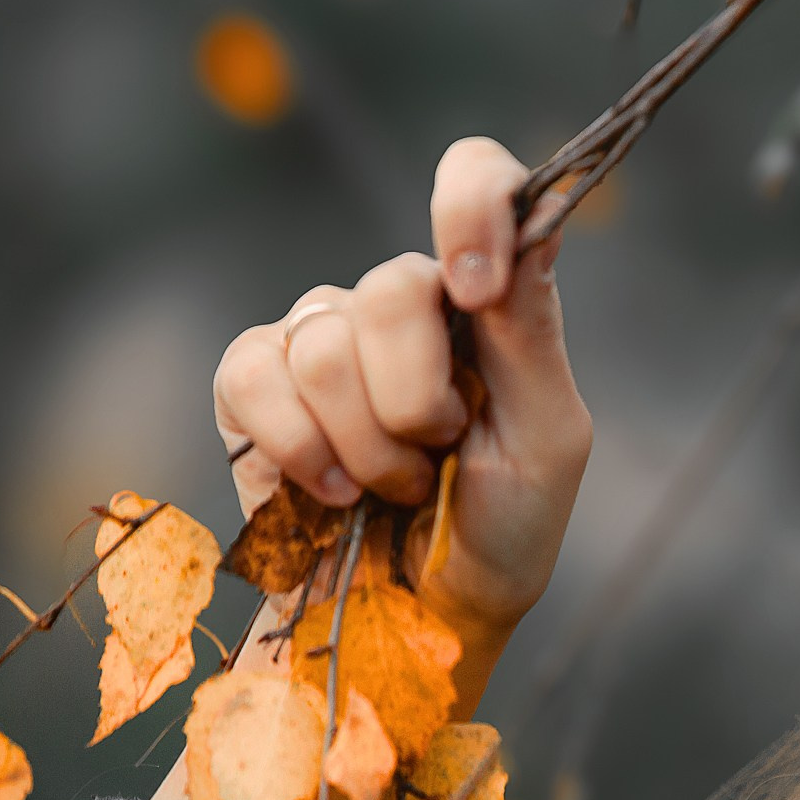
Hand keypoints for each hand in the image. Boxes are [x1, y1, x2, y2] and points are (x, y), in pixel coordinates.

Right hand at [214, 137, 592, 677]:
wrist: (422, 618)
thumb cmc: (501, 531)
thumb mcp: (547, 439)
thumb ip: (531, 332)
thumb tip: (533, 224)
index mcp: (487, 300)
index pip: (477, 181)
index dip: (471, 205)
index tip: (477, 288)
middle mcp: (402, 301)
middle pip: (389, 288)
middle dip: (417, 404)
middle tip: (438, 456)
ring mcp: (321, 334)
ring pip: (324, 346)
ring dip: (367, 447)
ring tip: (392, 487)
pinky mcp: (252, 381)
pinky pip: (254, 376)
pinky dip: (301, 452)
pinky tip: (331, 492)